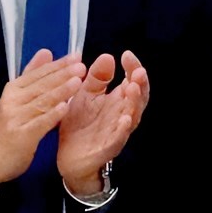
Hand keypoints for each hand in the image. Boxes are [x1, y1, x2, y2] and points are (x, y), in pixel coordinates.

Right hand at [0, 52, 86, 187]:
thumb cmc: (11, 126)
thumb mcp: (18, 98)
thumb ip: (33, 75)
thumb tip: (46, 52)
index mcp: (14, 89)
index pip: (38, 73)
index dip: (57, 65)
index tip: (76, 56)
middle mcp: (12, 101)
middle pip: (41, 85)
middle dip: (62, 74)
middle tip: (80, 66)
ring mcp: (15, 118)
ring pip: (42, 102)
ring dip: (60, 91)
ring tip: (77, 82)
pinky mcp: (21, 136)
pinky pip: (39, 123)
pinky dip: (52, 115)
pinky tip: (65, 107)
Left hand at [56, 53, 147, 196]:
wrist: (70, 157)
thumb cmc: (81, 125)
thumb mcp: (86, 95)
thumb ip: (97, 77)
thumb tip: (108, 56)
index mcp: (118, 100)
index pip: (133, 81)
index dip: (133, 68)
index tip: (126, 55)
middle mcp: (122, 114)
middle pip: (138, 98)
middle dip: (140, 84)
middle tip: (138, 71)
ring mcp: (117, 131)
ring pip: (132, 117)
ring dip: (135, 102)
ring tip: (133, 88)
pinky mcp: (108, 147)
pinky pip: (118, 139)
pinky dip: (123, 130)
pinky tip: (124, 120)